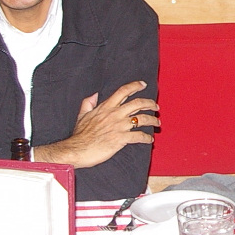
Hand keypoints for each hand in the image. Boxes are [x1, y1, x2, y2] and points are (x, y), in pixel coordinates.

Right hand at [33, 81, 159, 168]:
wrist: (77, 149)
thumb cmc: (80, 135)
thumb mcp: (82, 115)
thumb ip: (88, 103)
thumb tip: (94, 94)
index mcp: (106, 107)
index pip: (123, 91)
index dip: (135, 86)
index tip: (143, 84)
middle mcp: (114, 114)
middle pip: (137, 103)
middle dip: (149, 103)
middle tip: (155, 106)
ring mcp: (119, 126)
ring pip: (142, 119)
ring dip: (152, 120)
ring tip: (157, 122)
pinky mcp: (121, 139)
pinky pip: (139, 136)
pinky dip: (147, 138)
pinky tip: (150, 139)